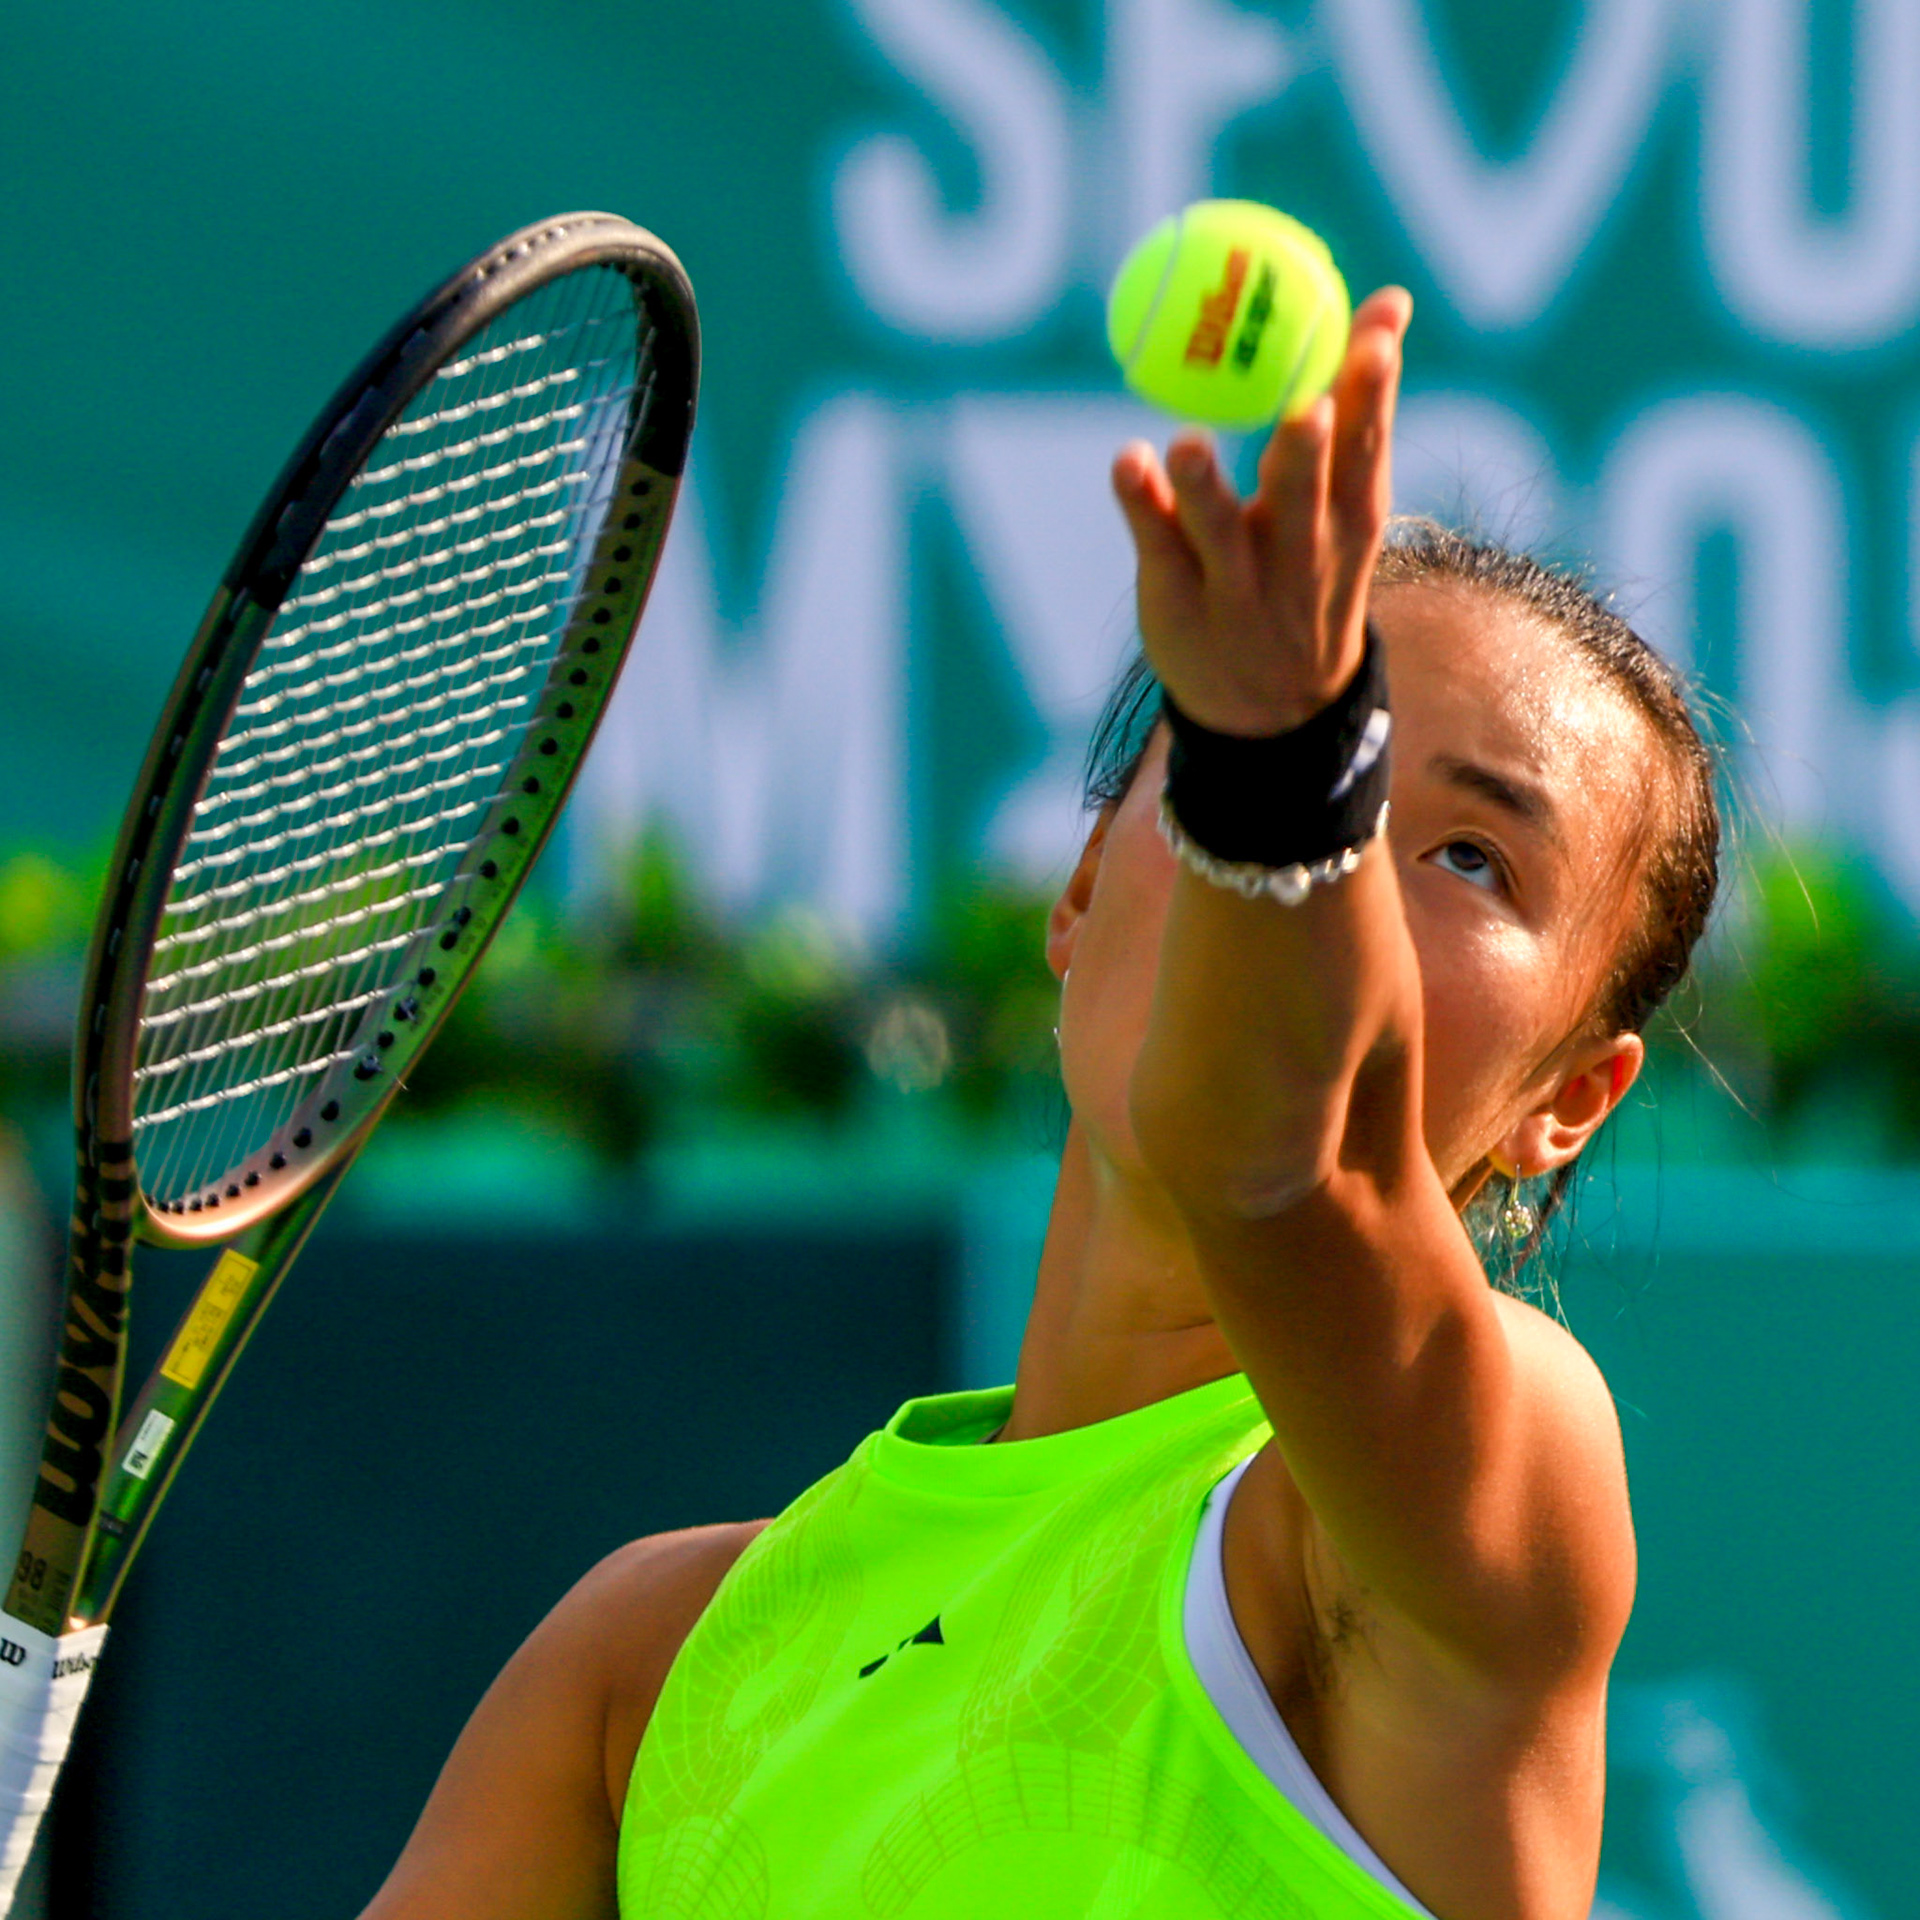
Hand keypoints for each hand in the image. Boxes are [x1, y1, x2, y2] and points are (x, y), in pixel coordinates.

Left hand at [1111, 287, 1411, 736]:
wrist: (1275, 710)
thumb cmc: (1309, 570)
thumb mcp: (1347, 503)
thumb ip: (1357, 409)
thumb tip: (1390, 299)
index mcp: (1349, 519)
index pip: (1368, 447)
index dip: (1376, 390)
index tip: (1380, 328)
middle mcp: (1298, 554)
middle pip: (1304, 495)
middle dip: (1308, 450)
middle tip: (1308, 401)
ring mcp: (1236, 584)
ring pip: (1221, 532)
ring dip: (1205, 488)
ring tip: (1188, 442)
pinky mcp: (1179, 599)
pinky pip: (1158, 546)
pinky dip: (1140, 503)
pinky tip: (1127, 462)